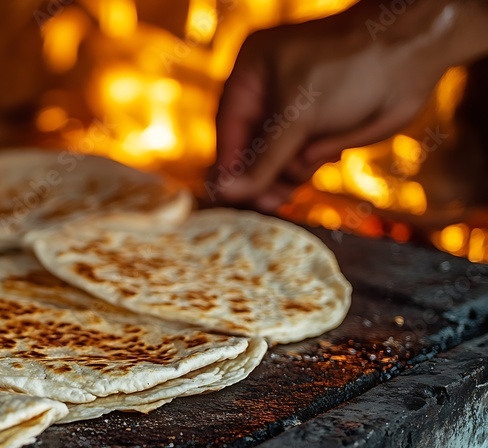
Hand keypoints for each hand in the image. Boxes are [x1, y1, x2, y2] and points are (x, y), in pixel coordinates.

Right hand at [211, 0, 487, 210]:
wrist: (412, 56)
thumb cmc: (350, 69)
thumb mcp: (298, 115)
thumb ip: (263, 160)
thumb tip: (225, 192)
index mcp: (253, 73)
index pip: (229, 126)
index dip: (230, 162)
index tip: (230, 195)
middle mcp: (270, 91)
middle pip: (249, 146)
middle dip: (261, 173)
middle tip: (271, 201)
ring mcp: (296, 112)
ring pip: (276, 159)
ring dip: (287, 173)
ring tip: (302, 176)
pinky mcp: (320, 128)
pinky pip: (301, 160)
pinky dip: (307, 168)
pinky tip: (321, 161)